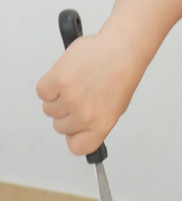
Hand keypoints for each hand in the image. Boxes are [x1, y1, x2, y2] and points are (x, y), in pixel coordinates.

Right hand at [36, 31, 144, 154]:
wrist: (120, 53)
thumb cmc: (120, 78)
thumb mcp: (114, 110)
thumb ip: (95, 123)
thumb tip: (79, 129)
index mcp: (101, 127)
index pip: (77, 147)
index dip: (73, 137)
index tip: (74, 130)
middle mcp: (85, 117)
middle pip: (60, 127)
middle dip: (65, 114)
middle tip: (77, 98)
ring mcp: (71, 99)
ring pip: (49, 110)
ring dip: (56, 99)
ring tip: (73, 86)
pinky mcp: (58, 81)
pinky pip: (42, 92)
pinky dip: (49, 86)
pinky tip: (63, 78)